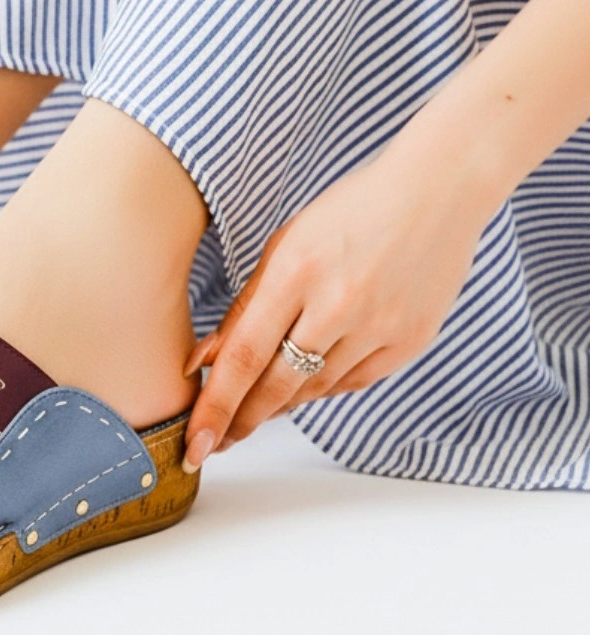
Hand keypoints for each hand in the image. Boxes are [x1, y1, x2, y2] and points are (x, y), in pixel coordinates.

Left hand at [182, 148, 490, 468]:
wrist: (439, 191)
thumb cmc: (352, 211)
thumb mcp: (286, 246)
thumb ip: (245, 308)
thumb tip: (203, 363)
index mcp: (296, 271)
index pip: (244, 357)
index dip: (215, 407)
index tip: (195, 444)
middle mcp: (338, 303)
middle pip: (277, 385)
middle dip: (241, 421)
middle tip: (216, 441)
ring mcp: (379, 325)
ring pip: (314, 389)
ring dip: (279, 405)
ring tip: (255, 411)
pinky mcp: (410, 339)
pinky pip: (354, 382)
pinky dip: (323, 388)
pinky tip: (305, 386)